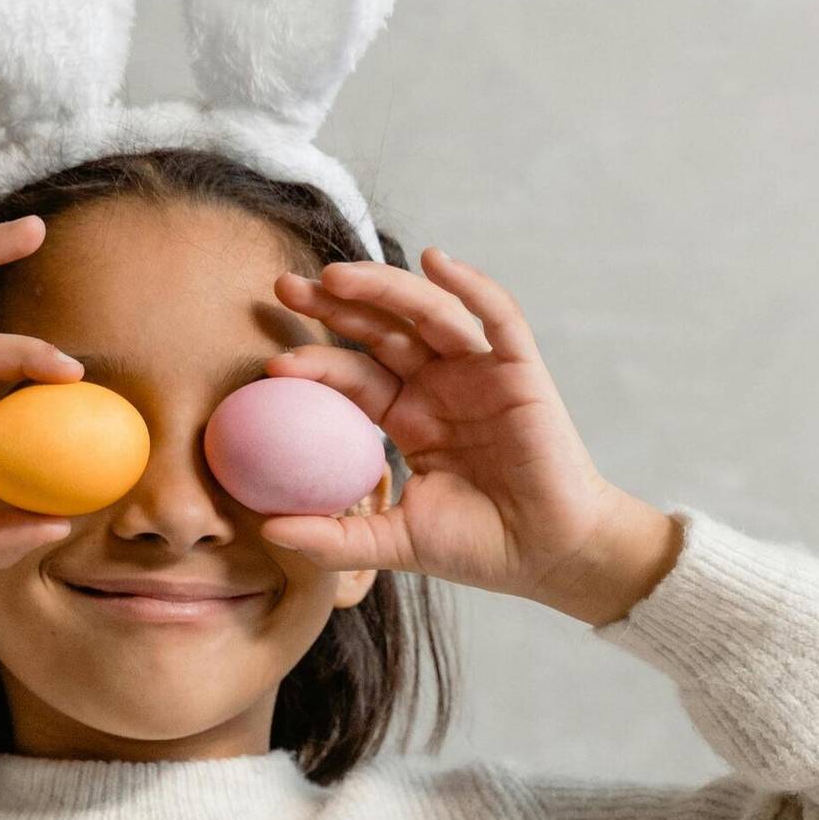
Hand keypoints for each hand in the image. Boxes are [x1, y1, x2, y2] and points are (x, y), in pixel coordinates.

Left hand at [261, 247, 644, 607]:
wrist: (550, 557)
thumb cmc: (479, 548)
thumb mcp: (395, 541)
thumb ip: (335, 538)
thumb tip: (268, 533)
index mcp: (408, 416)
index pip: (352, 375)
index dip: (315, 363)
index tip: (272, 365)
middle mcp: (439, 385)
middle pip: (380, 329)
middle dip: (334, 303)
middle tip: (285, 285)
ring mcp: (480, 373)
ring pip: (428, 313)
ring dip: (384, 287)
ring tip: (337, 275)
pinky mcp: (521, 371)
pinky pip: (498, 318)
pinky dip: (472, 286)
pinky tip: (436, 261)